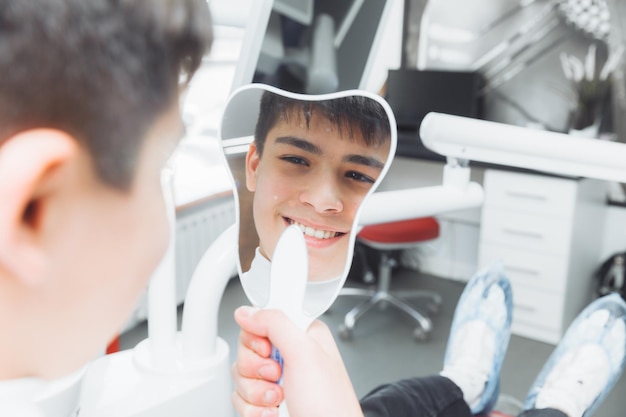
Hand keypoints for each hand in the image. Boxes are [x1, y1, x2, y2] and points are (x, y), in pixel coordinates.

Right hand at [231, 306, 363, 416]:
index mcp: (302, 335)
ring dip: (256, 392)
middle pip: (246, 349)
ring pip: (240, 375)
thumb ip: (275, 323)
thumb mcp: (305, 353)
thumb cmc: (330, 405)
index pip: (262, 319)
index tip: (268, 349)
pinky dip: (253, 410)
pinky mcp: (265, 403)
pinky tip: (273, 413)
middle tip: (278, 376)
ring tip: (279, 399)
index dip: (258, 336)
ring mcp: (276, 381)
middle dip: (256, 369)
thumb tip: (247, 311)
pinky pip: (239, 399)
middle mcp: (289, 355)